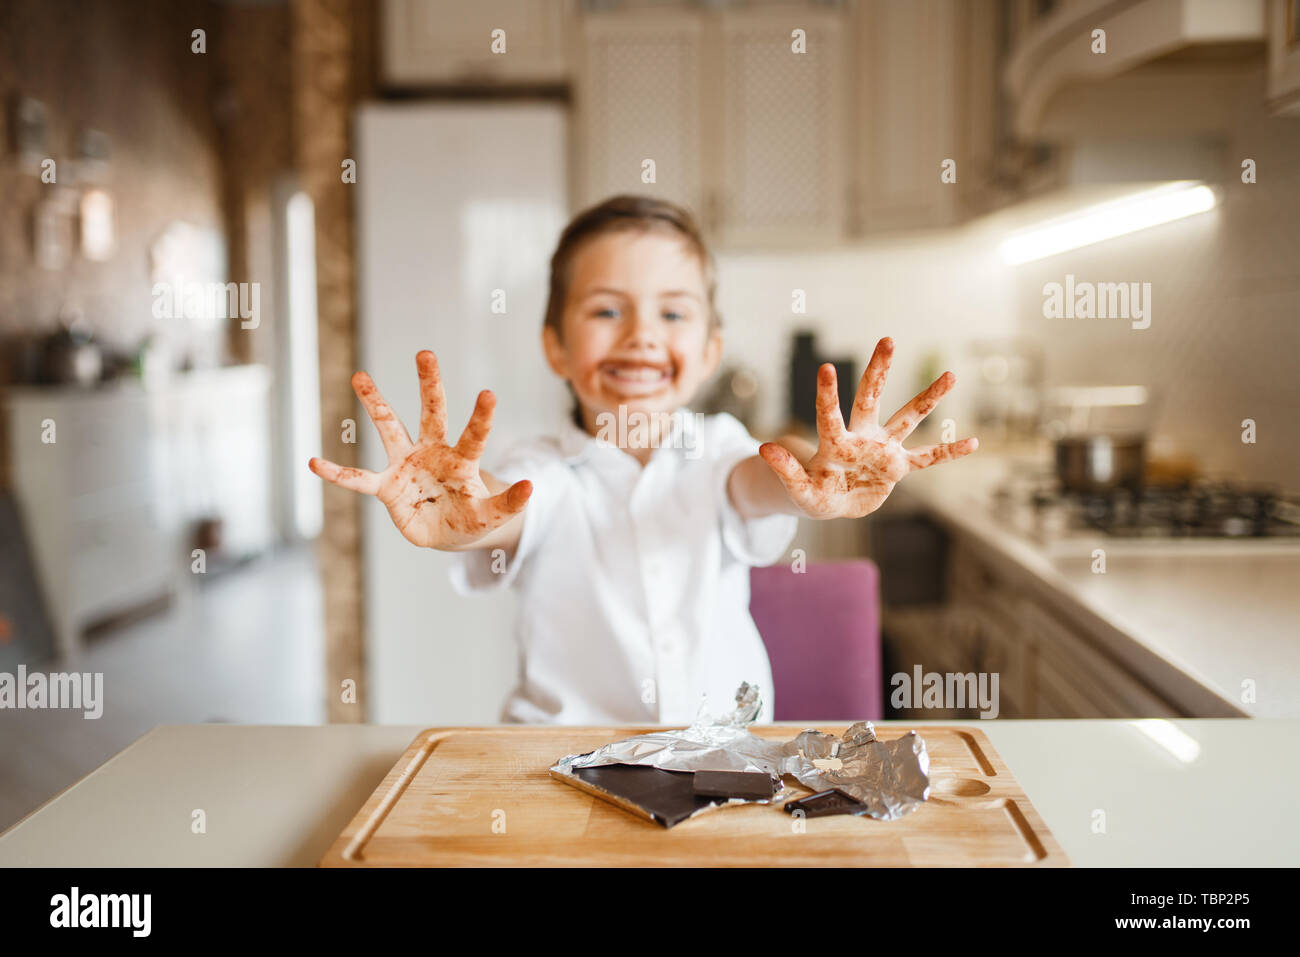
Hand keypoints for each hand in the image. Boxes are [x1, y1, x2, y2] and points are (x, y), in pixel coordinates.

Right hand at [308, 350, 531, 548]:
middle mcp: (433, 453)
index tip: (489, 393)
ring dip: (376, 403)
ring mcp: (407, 465)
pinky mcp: (386, 487)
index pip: (474, 435)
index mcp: (461, 460)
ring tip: (360, 375)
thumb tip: (533, 487)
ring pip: (390, 427)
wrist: (446, 530)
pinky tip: (315, 462)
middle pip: (432, 413)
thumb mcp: (492, 515)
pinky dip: (338, 473)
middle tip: (426, 353)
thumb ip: (510, 503)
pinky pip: (359, 479)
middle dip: (429, 384)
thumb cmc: (470, 517)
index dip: (481, 417)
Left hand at [758, 338, 976, 518]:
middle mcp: (862, 438)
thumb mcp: (797, 489)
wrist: (830, 502)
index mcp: (835, 444)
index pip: (830, 415)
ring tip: (950, 375)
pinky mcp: (897, 467)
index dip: (827, 394)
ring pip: (907, 418)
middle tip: (887, 340)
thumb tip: (763, 447)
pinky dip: (948, 452)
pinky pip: (927, 458)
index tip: (827, 367)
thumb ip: (784, 469)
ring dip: (928, 399)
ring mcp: (882, 450)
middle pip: (871, 398)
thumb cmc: (811, 494)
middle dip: (878, 370)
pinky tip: (974, 442)